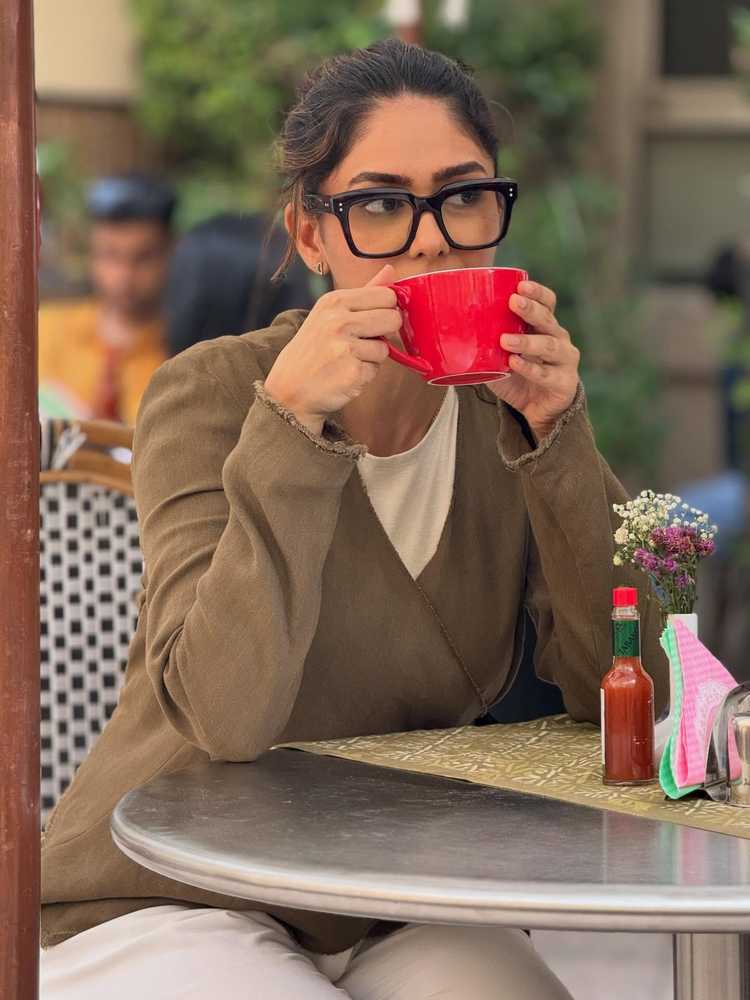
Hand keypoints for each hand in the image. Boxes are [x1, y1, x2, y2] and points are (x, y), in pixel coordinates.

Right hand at [264, 265, 399, 435]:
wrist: (289, 389)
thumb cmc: (313, 350)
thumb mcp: (330, 313)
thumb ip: (365, 292)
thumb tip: (392, 270)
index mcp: (335, 301)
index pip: (386, 295)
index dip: (386, 309)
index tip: (372, 319)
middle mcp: (339, 321)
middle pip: (393, 318)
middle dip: (384, 332)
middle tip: (360, 342)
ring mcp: (346, 347)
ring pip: (385, 348)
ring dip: (372, 357)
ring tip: (346, 359)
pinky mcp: (354, 372)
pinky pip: (376, 370)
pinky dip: (364, 375)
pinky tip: (344, 374)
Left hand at [487, 280, 579, 440]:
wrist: (538, 409)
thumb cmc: (517, 375)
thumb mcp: (499, 356)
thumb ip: (483, 343)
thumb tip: (444, 332)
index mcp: (545, 326)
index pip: (547, 302)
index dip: (537, 292)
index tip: (520, 285)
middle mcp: (559, 338)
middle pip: (547, 319)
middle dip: (530, 309)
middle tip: (513, 302)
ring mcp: (564, 360)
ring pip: (548, 345)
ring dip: (526, 341)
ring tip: (505, 340)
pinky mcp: (565, 382)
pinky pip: (546, 374)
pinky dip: (529, 368)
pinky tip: (514, 363)